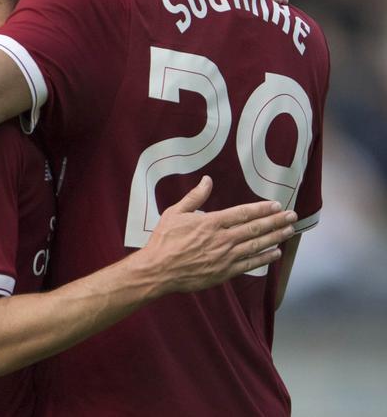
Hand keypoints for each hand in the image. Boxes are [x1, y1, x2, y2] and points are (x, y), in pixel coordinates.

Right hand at [139, 176, 296, 294]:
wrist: (158, 269)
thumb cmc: (164, 240)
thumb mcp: (175, 213)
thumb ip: (194, 197)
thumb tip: (207, 180)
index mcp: (211, 222)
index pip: (243, 213)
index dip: (262, 209)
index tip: (277, 205)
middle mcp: (222, 239)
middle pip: (255, 228)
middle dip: (276, 221)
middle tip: (292, 216)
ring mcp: (225, 256)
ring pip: (257, 245)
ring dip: (275, 237)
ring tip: (289, 231)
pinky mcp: (225, 272)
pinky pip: (250, 264)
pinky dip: (265, 258)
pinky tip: (276, 253)